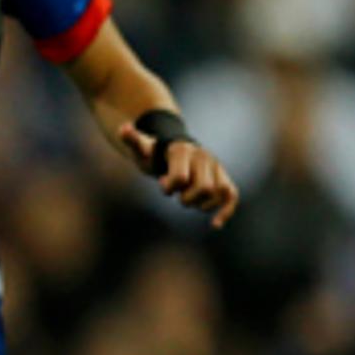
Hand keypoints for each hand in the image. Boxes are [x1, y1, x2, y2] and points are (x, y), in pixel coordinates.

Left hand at [118, 123, 241, 229]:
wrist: (171, 151)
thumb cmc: (154, 154)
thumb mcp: (142, 150)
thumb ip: (133, 141)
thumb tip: (123, 129)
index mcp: (182, 150)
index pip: (180, 178)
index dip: (169, 188)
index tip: (163, 184)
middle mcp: (203, 156)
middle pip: (203, 188)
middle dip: (187, 198)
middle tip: (177, 194)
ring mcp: (215, 167)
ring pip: (219, 192)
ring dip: (202, 204)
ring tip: (188, 199)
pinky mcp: (223, 179)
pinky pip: (232, 195)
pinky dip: (226, 211)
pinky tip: (215, 225)